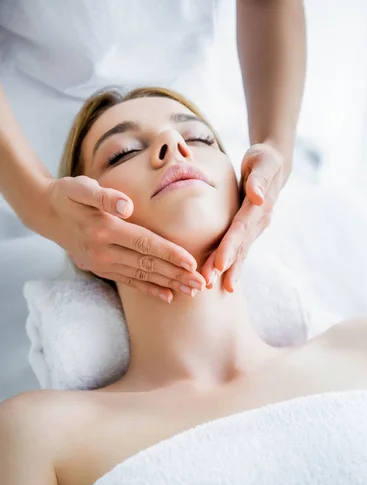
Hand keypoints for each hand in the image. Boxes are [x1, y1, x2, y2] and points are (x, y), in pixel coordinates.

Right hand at [43, 175, 205, 302]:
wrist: (46, 213)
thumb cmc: (69, 195)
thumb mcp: (80, 187)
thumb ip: (104, 196)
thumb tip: (126, 206)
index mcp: (104, 229)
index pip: (144, 243)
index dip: (169, 253)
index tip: (192, 263)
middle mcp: (104, 251)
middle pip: (147, 264)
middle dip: (176, 275)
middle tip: (201, 284)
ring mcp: (102, 263)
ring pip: (141, 276)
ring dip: (168, 284)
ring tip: (192, 292)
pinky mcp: (101, 269)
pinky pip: (129, 281)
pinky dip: (149, 289)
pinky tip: (167, 296)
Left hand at [201, 142, 283, 291]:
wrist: (273, 165)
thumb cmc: (264, 159)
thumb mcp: (264, 161)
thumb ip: (260, 178)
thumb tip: (257, 196)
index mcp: (259, 206)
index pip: (241, 228)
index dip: (230, 246)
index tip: (219, 263)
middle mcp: (259, 221)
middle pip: (240, 246)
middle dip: (225, 265)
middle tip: (210, 282)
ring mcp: (256, 228)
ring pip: (240, 252)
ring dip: (228, 270)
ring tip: (213, 287)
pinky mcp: (250, 231)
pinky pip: (241, 250)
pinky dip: (233, 266)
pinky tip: (224, 282)